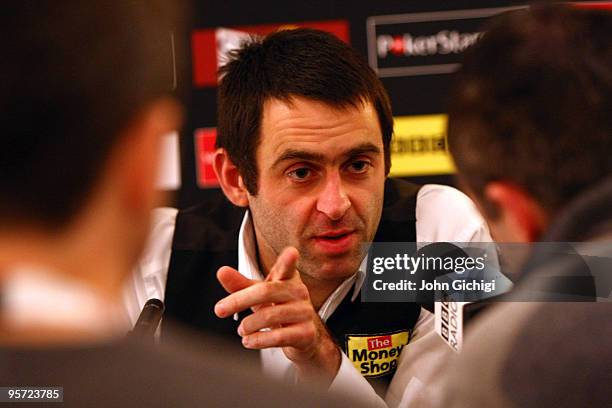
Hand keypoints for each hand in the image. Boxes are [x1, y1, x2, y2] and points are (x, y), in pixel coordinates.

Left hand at [214, 247, 340, 384]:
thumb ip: (240, 284)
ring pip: (270, 316)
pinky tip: (248, 341)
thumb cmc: (277, 309)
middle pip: (265, 291)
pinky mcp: (306, 333)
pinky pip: (278, 337)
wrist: (301, 337)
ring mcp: (304, 313)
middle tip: (219, 310)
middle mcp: (299, 292)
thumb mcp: (258, 296)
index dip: (288, 260)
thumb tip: (221, 271)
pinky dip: (258, 340)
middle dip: (238, 301)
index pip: (287, 267)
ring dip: (248, 325)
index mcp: (287, 279)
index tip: (291, 252)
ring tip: (241, 330)